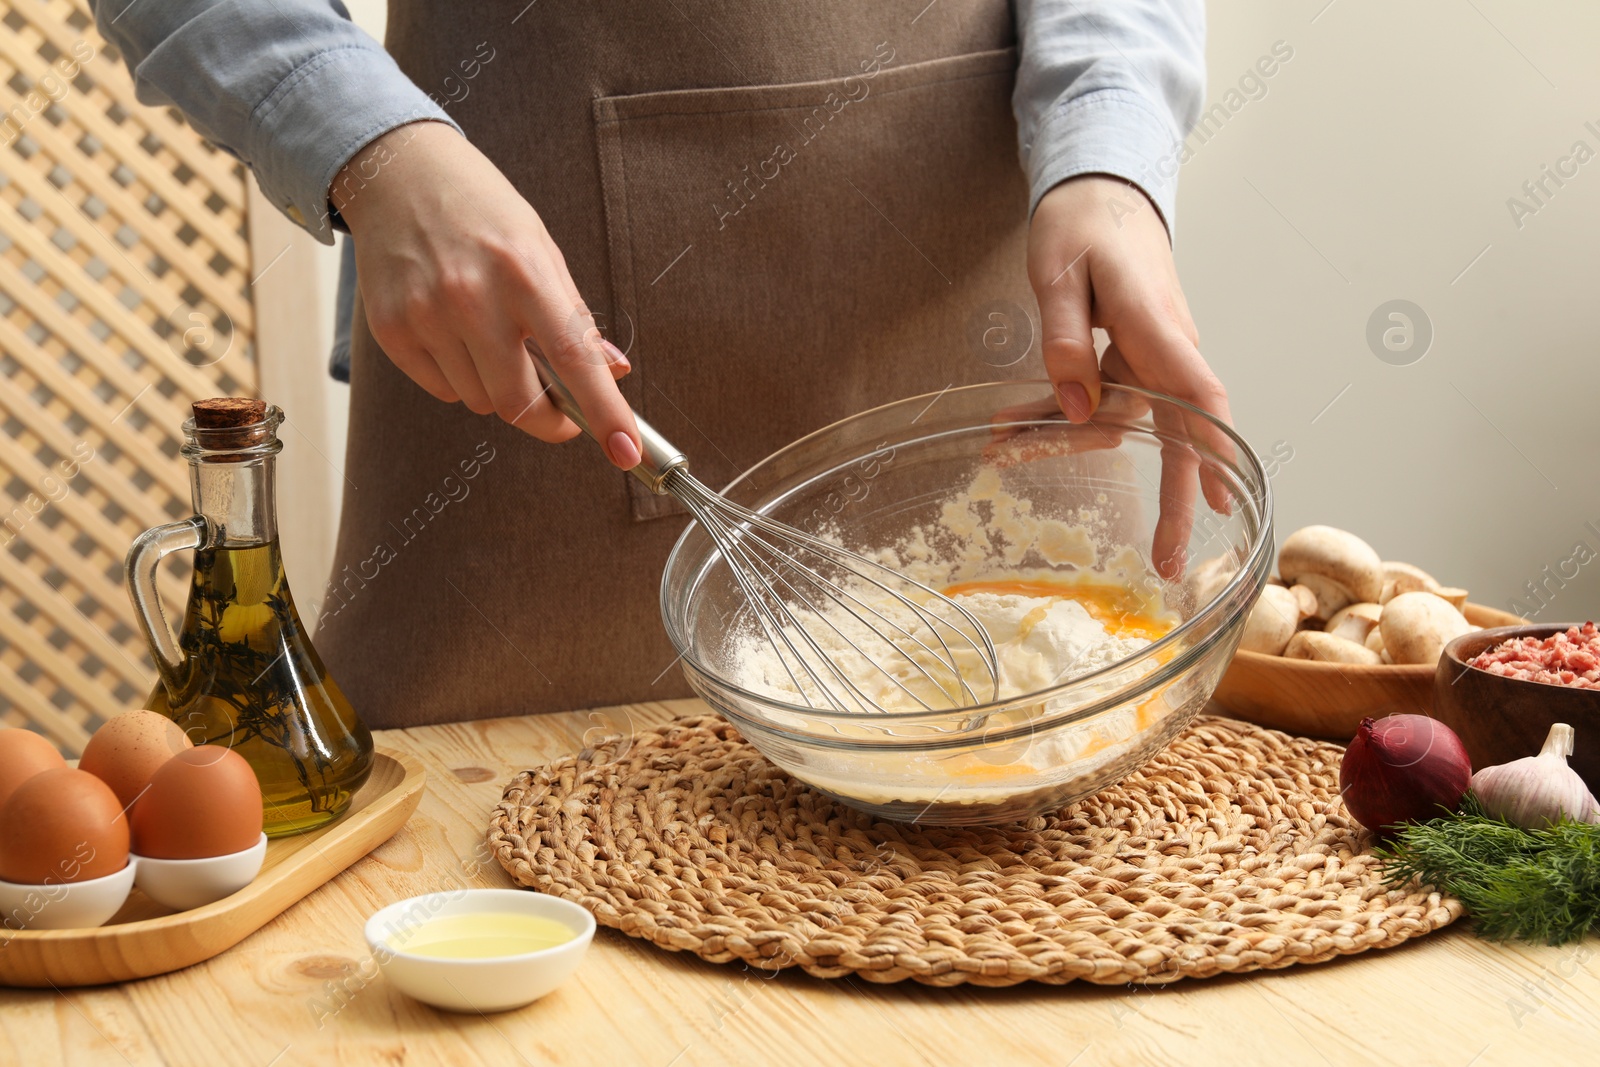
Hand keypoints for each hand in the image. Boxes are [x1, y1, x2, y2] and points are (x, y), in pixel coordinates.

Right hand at [331, 121, 640, 468]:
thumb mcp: (540, 249)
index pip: (574, 359)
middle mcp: (472, 297)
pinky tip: (453, 333)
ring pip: (480, 401)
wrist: (397, 173)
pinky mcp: (392, 331)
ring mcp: (426, 316)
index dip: (605, 411)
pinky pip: (443, 390)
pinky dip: (459, 377)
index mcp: (524, 272)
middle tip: (559, 405)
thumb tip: (614, 371)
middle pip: (518, 402)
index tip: (626, 451)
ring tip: (491, 336)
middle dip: (547, 416)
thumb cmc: (481, 211)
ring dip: (498, 388)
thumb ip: (574, 316)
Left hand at [1027, 176, 1234, 574]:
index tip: (1223, 497)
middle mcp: (1165, 352)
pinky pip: (1097, 403)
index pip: (1200, 393)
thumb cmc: (1084, 224)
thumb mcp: (1058, 272)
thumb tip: (1077, 409)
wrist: (1098, 192)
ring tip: (999, 447)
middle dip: (1171, 499)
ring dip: (1059, 441)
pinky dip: (1054, 418)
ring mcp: (1149, 359)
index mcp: (1157, 327)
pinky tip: (1011, 430)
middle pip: (1178, 434)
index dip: (1214, 447)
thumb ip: (1064, 340)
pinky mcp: (1127, 362)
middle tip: (1164, 560)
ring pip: (1119, 422)